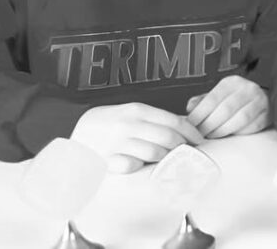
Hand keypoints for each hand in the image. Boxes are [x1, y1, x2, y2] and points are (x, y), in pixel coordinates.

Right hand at [70, 103, 202, 173]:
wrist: (75, 134)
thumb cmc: (109, 123)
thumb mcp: (131, 113)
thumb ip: (155, 118)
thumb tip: (187, 126)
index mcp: (137, 110)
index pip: (174, 121)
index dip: (191, 132)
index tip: (200, 140)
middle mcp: (128, 125)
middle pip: (168, 138)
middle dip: (183, 147)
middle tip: (188, 153)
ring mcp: (116, 143)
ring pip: (155, 153)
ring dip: (166, 159)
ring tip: (169, 160)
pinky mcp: (107, 161)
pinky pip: (133, 167)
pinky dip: (142, 167)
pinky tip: (143, 166)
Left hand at [185, 75, 268, 138]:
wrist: (261, 98)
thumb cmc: (234, 99)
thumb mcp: (218, 95)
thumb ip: (202, 101)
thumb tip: (190, 109)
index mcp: (232, 82)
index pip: (213, 98)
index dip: (199, 114)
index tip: (191, 125)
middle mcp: (247, 89)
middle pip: (225, 110)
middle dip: (209, 125)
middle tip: (200, 134)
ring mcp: (260, 101)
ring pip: (240, 119)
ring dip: (223, 131)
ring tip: (213, 135)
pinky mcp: (267, 114)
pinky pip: (252, 126)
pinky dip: (239, 132)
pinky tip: (230, 134)